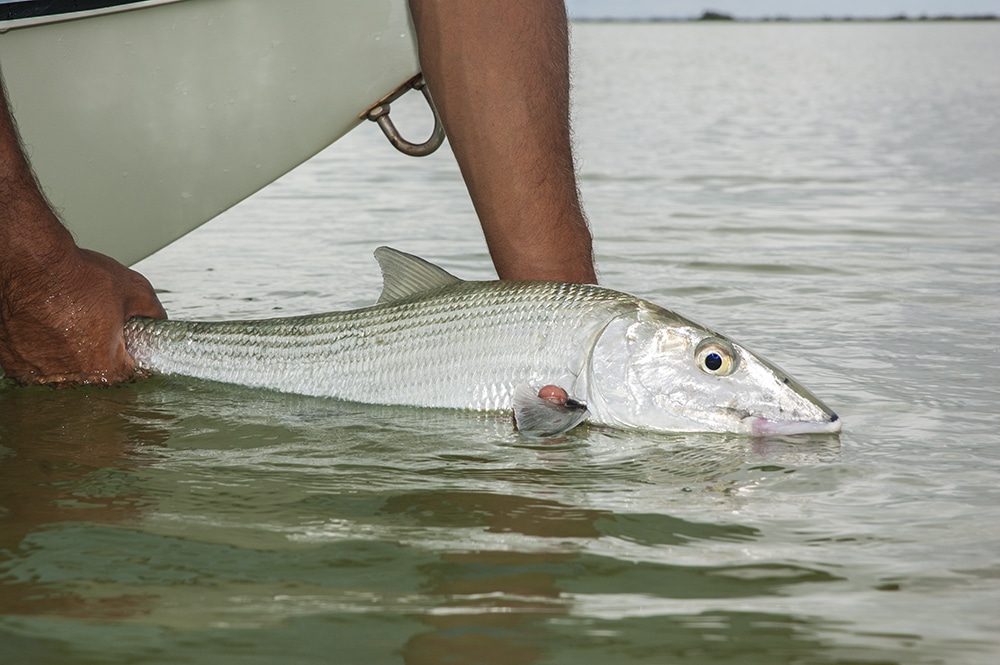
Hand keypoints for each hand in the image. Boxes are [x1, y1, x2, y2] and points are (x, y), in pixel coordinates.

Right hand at [0, 243, 165, 385]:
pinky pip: (35, 360)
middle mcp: (69, 378)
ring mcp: (37, 372)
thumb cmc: (78, 276)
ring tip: (68, 318)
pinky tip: (45, 322)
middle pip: (94, 369)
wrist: (31, 262)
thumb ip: (153, 314)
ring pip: (63, 366)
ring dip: (68, 348)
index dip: (131, 349)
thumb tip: (159, 322)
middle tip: (93, 320)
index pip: (129, 369)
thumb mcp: (136, 290)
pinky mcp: (13, 362)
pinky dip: (41, 345)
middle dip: (99, 348)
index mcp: (105, 368)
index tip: (125, 337)